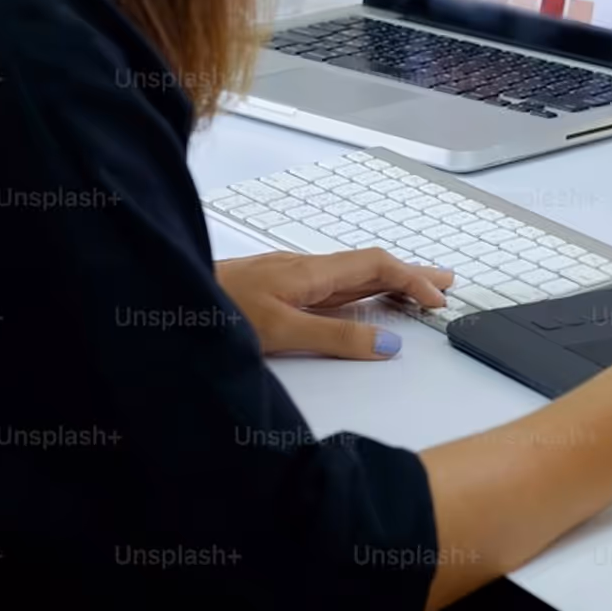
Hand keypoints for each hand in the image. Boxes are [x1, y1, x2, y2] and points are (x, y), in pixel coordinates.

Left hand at [216, 249, 453, 359]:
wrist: (166, 297)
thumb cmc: (215, 312)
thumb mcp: (282, 333)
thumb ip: (337, 339)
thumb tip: (387, 344)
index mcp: (311, 271)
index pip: (377, 266)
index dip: (413, 280)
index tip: (438, 300)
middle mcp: (304, 268)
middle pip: (371, 265)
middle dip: (411, 273)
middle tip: (445, 283)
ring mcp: (290, 277)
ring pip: (352, 275)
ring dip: (388, 281)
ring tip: (414, 291)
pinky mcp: (276, 289)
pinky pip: (333, 285)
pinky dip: (361, 290)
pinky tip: (360, 301)